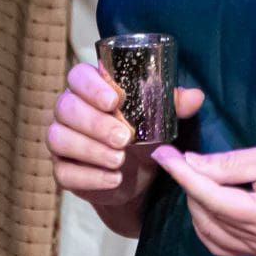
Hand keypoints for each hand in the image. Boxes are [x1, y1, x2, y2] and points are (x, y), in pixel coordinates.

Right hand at [46, 61, 207, 219]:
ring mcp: (61, 141)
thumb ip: (173, 105)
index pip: (78, 76)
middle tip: (124, 137)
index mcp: (90, 89)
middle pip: (67, 108)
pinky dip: (90, 177)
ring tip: (119, 159)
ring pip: (60, 139)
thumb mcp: (159, 119)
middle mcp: (69, 111)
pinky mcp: (63, 170)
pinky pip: (64, 172)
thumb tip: (195, 96)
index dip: (91, 86)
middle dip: (95, 123)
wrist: (135, 178)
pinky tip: (113, 179)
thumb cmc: (143, 136)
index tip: (115, 100)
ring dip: (91, 150)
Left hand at [150, 136, 255, 255]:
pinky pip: (227, 245)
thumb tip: (190, 164)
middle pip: (208, 219)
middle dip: (191, 189)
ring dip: (198, 209)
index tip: (162, 155)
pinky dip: (212, 225)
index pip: (211, 197)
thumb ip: (230, 164)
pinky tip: (213, 202)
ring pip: (212, 237)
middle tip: (184, 161)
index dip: (183, 174)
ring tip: (199, 179)